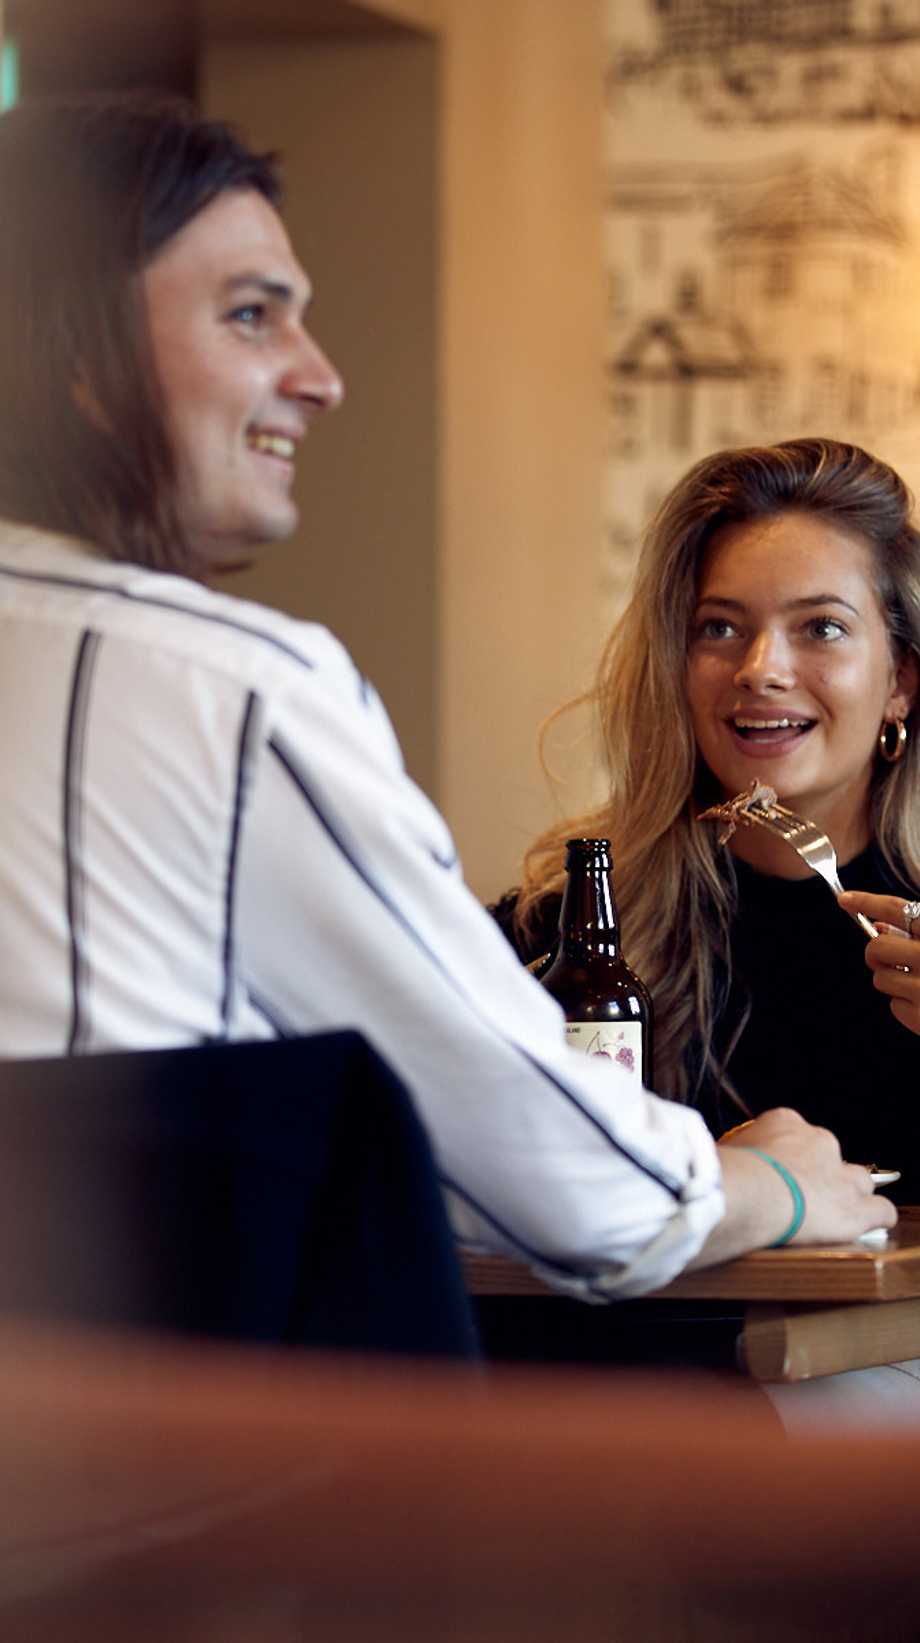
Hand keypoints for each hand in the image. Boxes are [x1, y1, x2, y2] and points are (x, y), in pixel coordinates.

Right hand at [691, 1107, 895, 1267]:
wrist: (748, 1194)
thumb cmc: (726, 1173)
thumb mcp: (722, 1151)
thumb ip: (734, 1154)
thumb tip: (722, 1161)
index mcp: (785, 1123)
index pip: (794, 1135)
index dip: (785, 1157)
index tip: (774, 1173)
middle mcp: (819, 1142)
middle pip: (828, 1156)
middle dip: (817, 1176)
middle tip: (796, 1197)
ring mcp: (842, 1175)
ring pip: (859, 1181)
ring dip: (848, 1195)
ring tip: (832, 1213)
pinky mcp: (858, 1209)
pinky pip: (881, 1210)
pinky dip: (875, 1218)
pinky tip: (864, 1226)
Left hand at [838, 889, 919, 1036]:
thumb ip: (916, 932)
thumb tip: (877, 925)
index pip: (897, 908)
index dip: (866, 901)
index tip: (845, 899)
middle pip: (877, 947)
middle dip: (876, 953)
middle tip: (886, 959)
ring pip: (880, 978)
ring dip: (892, 980)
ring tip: (917, 983)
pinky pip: (893, 1006)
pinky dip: (905, 1005)